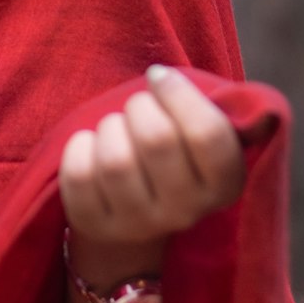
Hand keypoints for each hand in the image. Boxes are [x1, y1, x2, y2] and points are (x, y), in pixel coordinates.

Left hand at [58, 65, 246, 245]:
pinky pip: (79, 176)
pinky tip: (91, 147)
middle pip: (157, 139)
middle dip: (139, 106)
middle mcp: (186, 212)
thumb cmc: (169, 144)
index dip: (178, 93)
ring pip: (116, 160)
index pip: (208, 134)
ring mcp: (140, 224)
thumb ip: (213, 104)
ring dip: (110, 128)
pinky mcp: (97, 225)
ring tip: (115, 129)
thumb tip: (196, 87)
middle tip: (136, 107)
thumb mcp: (198, 125)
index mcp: (224, 184)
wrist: (134, 196)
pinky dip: (79, 147)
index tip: (158, 77)